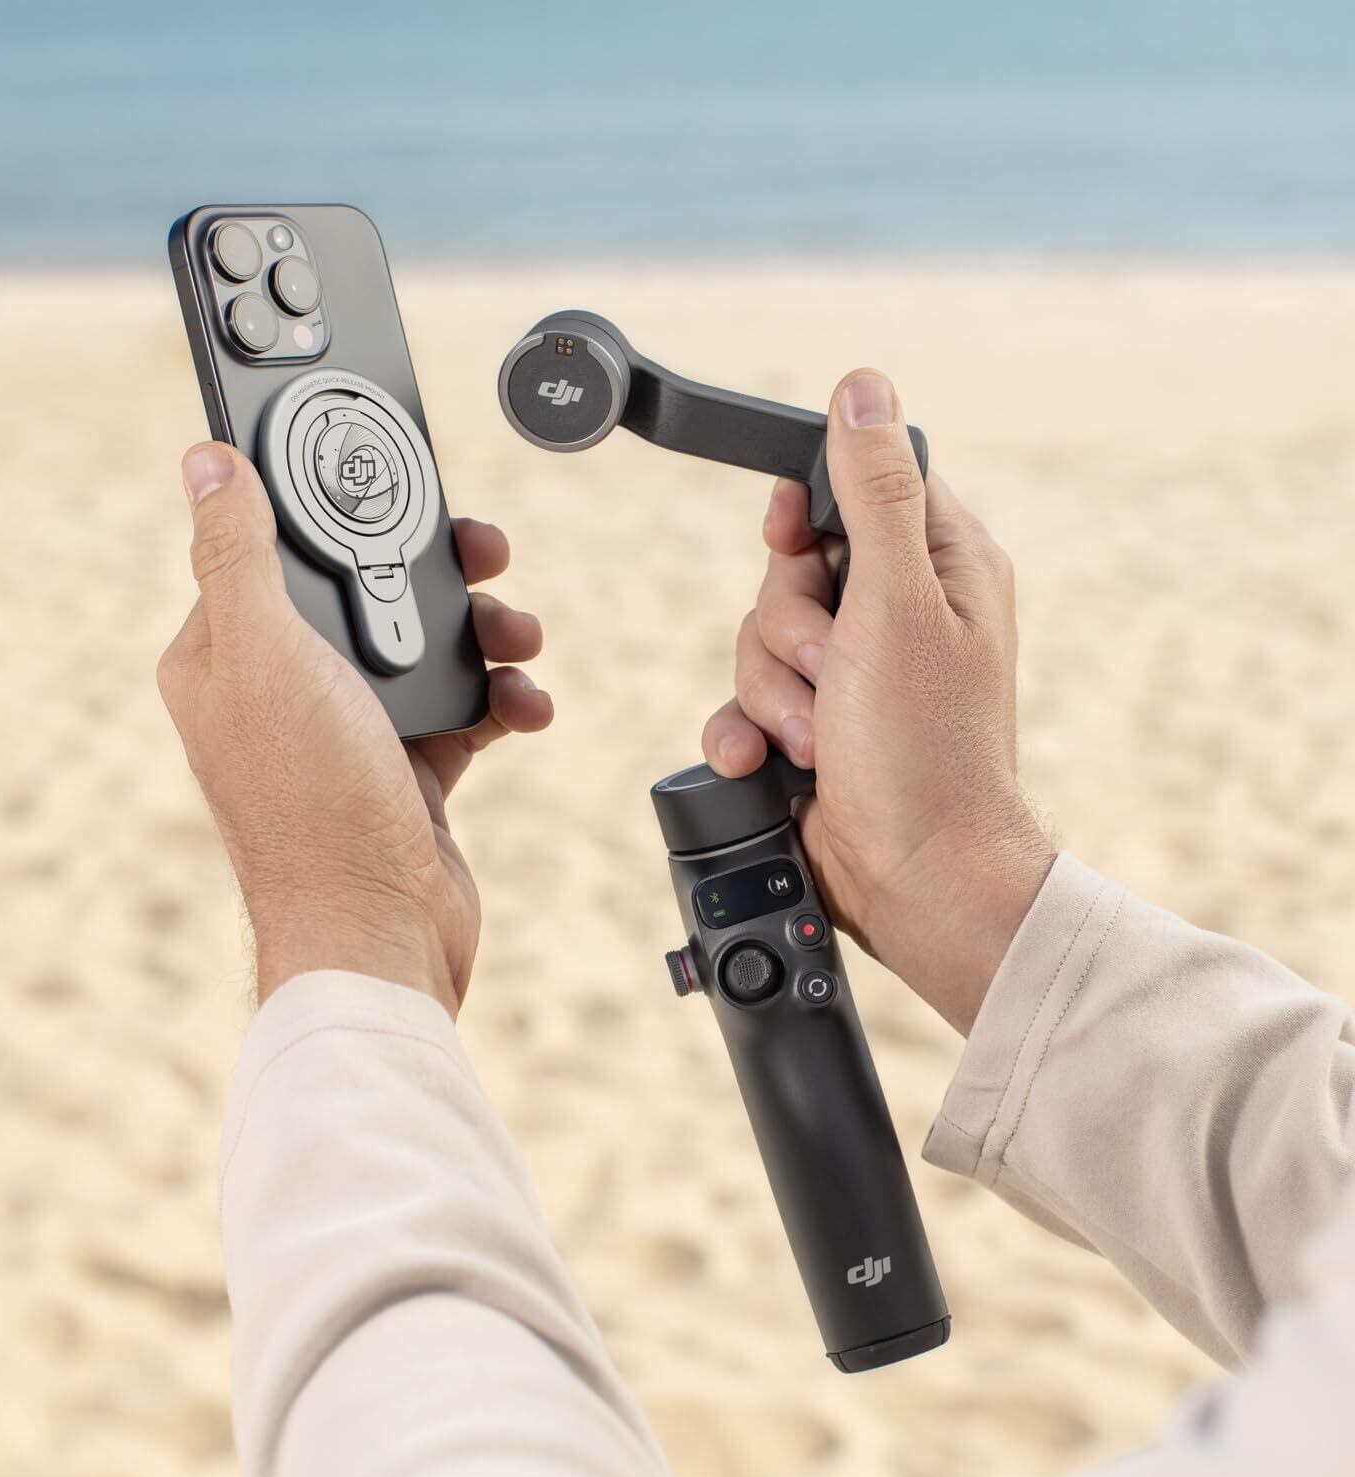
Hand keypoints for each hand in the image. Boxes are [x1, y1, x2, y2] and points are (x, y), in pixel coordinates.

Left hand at [158, 442, 551, 1016]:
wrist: (379, 937)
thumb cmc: (313, 803)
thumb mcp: (267, 656)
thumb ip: (239, 554)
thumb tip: (206, 460)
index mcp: (224, 655)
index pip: (278, 547)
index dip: (340, 510)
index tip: (398, 479)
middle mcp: (282, 689)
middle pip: (367, 589)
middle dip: (435, 569)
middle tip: (486, 550)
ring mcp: (346, 731)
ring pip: (424, 645)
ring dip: (483, 633)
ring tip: (519, 638)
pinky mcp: (406, 768)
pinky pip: (462, 708)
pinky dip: (500, 698)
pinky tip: (524, 704)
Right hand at [702, 370, 1053, 1033]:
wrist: (913, 878)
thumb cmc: (924, 749)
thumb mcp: (895, 605)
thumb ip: (872, 493)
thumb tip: (864, 387)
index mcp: (941, 568)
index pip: (857, 489)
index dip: (811, 513)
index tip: (792, 543)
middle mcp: (897, 615)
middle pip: (790, 568)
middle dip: (789, 628)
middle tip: (831, 670)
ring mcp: (853, 676)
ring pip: (759, 638)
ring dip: (772, 693)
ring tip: (819, 739)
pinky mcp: (812, 727)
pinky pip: (746, 701)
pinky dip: (749, 732)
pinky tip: (769, 763)